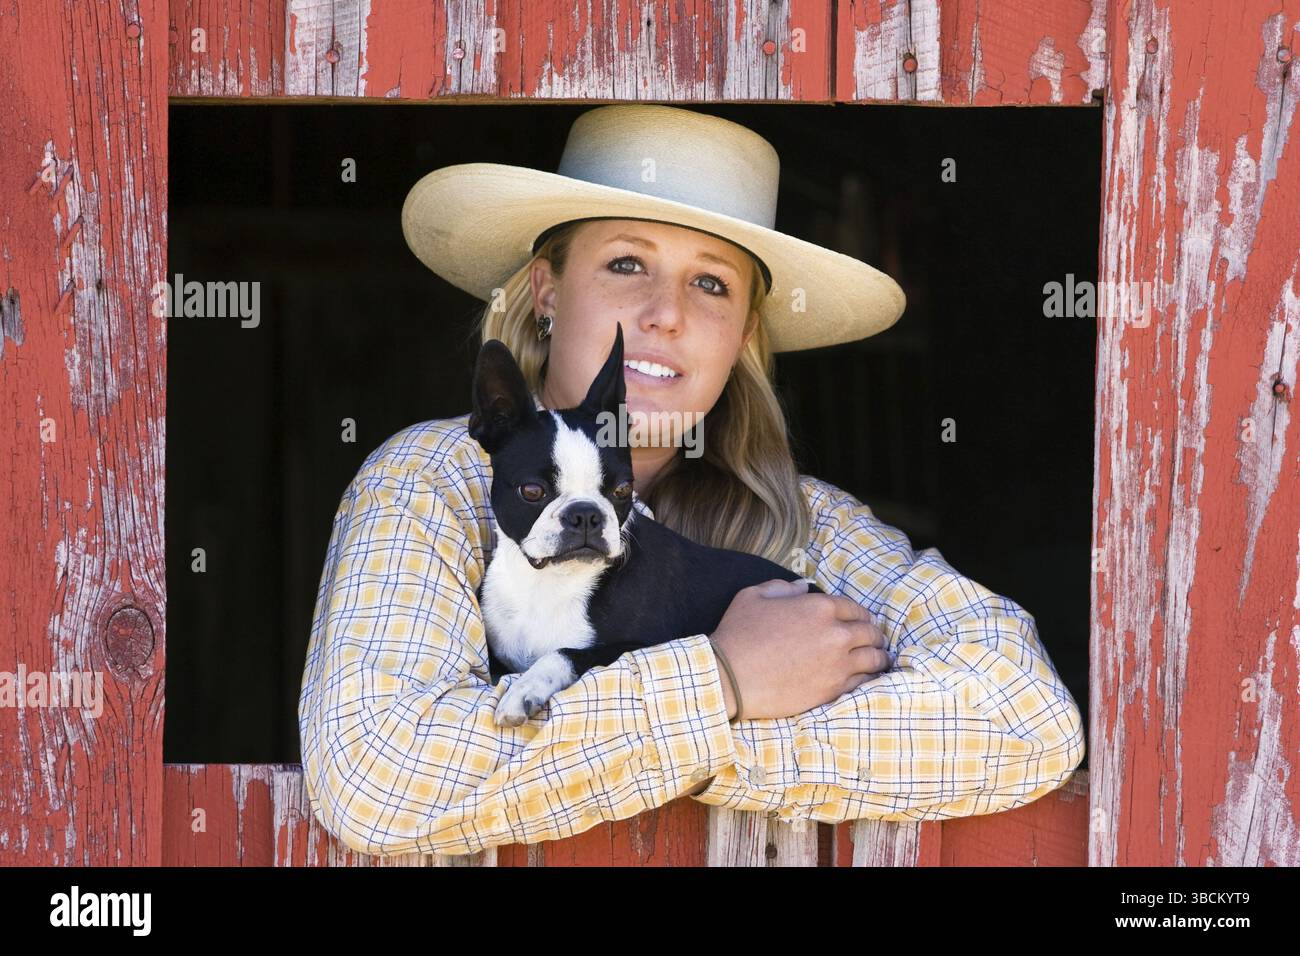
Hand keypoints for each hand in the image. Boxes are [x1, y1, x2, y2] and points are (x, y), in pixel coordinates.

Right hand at [709, 579, 891, 720]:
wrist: (731, 678)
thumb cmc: (739, 634)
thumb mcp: (753, 596)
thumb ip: (782, 587)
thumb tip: (802, 588)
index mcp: (820, 607)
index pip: (855, 608)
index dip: (859, 614)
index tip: (861, 620)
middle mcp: (836, 634)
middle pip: (870, 633)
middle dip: (873, 634)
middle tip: (873, 640)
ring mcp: (838, 664)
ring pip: (874, 659)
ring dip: (878, 656)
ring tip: (878, 659)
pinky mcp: (834, 689)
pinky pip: (864, 682)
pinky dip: (869, 678)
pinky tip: (867, 678)